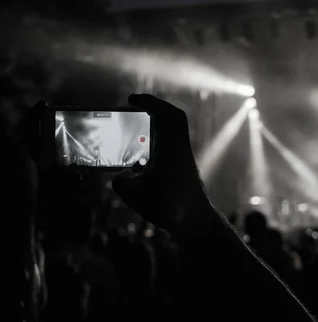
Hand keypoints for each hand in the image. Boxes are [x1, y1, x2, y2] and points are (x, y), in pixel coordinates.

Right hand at [113, 94, 209, 231]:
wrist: (196, 221)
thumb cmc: (170, 208)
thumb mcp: (136, 197)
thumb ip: (121, 184)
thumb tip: (118, 177)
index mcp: (172, 149)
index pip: (165, 115)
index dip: (149, 102)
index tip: (132, 99)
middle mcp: (181, 149)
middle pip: (175, 117)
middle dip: (156, 107)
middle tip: (137, 106)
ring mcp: (185, 157)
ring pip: (177, 130)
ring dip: (160, 121)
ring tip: (140, 124)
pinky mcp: (185, 166)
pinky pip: (175, 142)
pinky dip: (162, 137)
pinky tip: (146, 151)